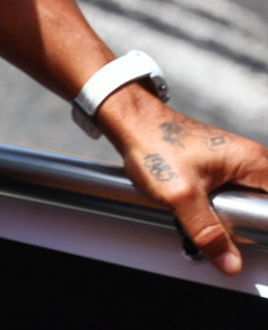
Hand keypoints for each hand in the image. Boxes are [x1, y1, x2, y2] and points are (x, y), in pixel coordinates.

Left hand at [101, 91, 267, 273]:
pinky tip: (196, 208)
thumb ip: (208, 232)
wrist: (130, 123)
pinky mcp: (219, 170)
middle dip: (243, 221)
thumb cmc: (154, 143)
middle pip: (262, 207)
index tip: (242, 230)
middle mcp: (250, 162)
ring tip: (201, 212)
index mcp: (254, 163)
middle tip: (215, 221)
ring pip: (245, 205)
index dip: (260, 222)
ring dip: (227, 217)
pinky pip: (229, 198)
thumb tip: (230, 261)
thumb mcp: (181, 195)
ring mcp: (235, 165)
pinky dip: (215, 208)